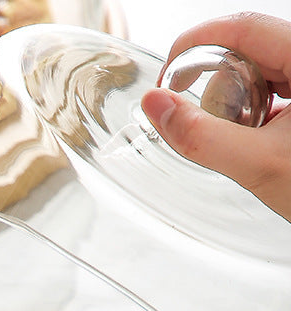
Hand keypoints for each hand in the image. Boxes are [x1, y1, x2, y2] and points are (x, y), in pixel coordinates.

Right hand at [141, 12, 290, 221]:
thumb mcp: (258, 164)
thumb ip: (201, 136)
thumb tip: (156, 105)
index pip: (244, 28)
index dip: (196, 46)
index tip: (168, 80)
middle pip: (249, 49)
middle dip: (216, 85)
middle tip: (203, 122)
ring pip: (259, 72)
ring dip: (234, 103)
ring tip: (239, 139)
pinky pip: (274, 90)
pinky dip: (251, 114)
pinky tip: (254, 140)